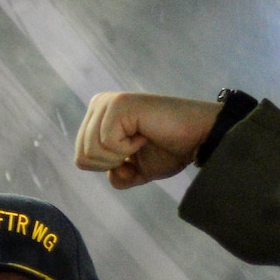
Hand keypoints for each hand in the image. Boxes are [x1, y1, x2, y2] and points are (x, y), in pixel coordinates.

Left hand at [75, 92, 222, 189]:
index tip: (135, 152)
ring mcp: (107, 103)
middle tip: (139, 147)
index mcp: (97, 118)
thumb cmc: (171, 150)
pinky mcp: (118, 104)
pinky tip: (145, 133)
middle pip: (82, 156)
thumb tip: (110, 172)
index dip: (110, 168)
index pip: (81, 158)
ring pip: (91, 150)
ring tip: (142, 139)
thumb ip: (117, 176)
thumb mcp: (137, 171)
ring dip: (121, 155)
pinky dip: (128, 148)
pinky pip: (107, 142)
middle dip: (113, 164)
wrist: (198, 138)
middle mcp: (98, 105)